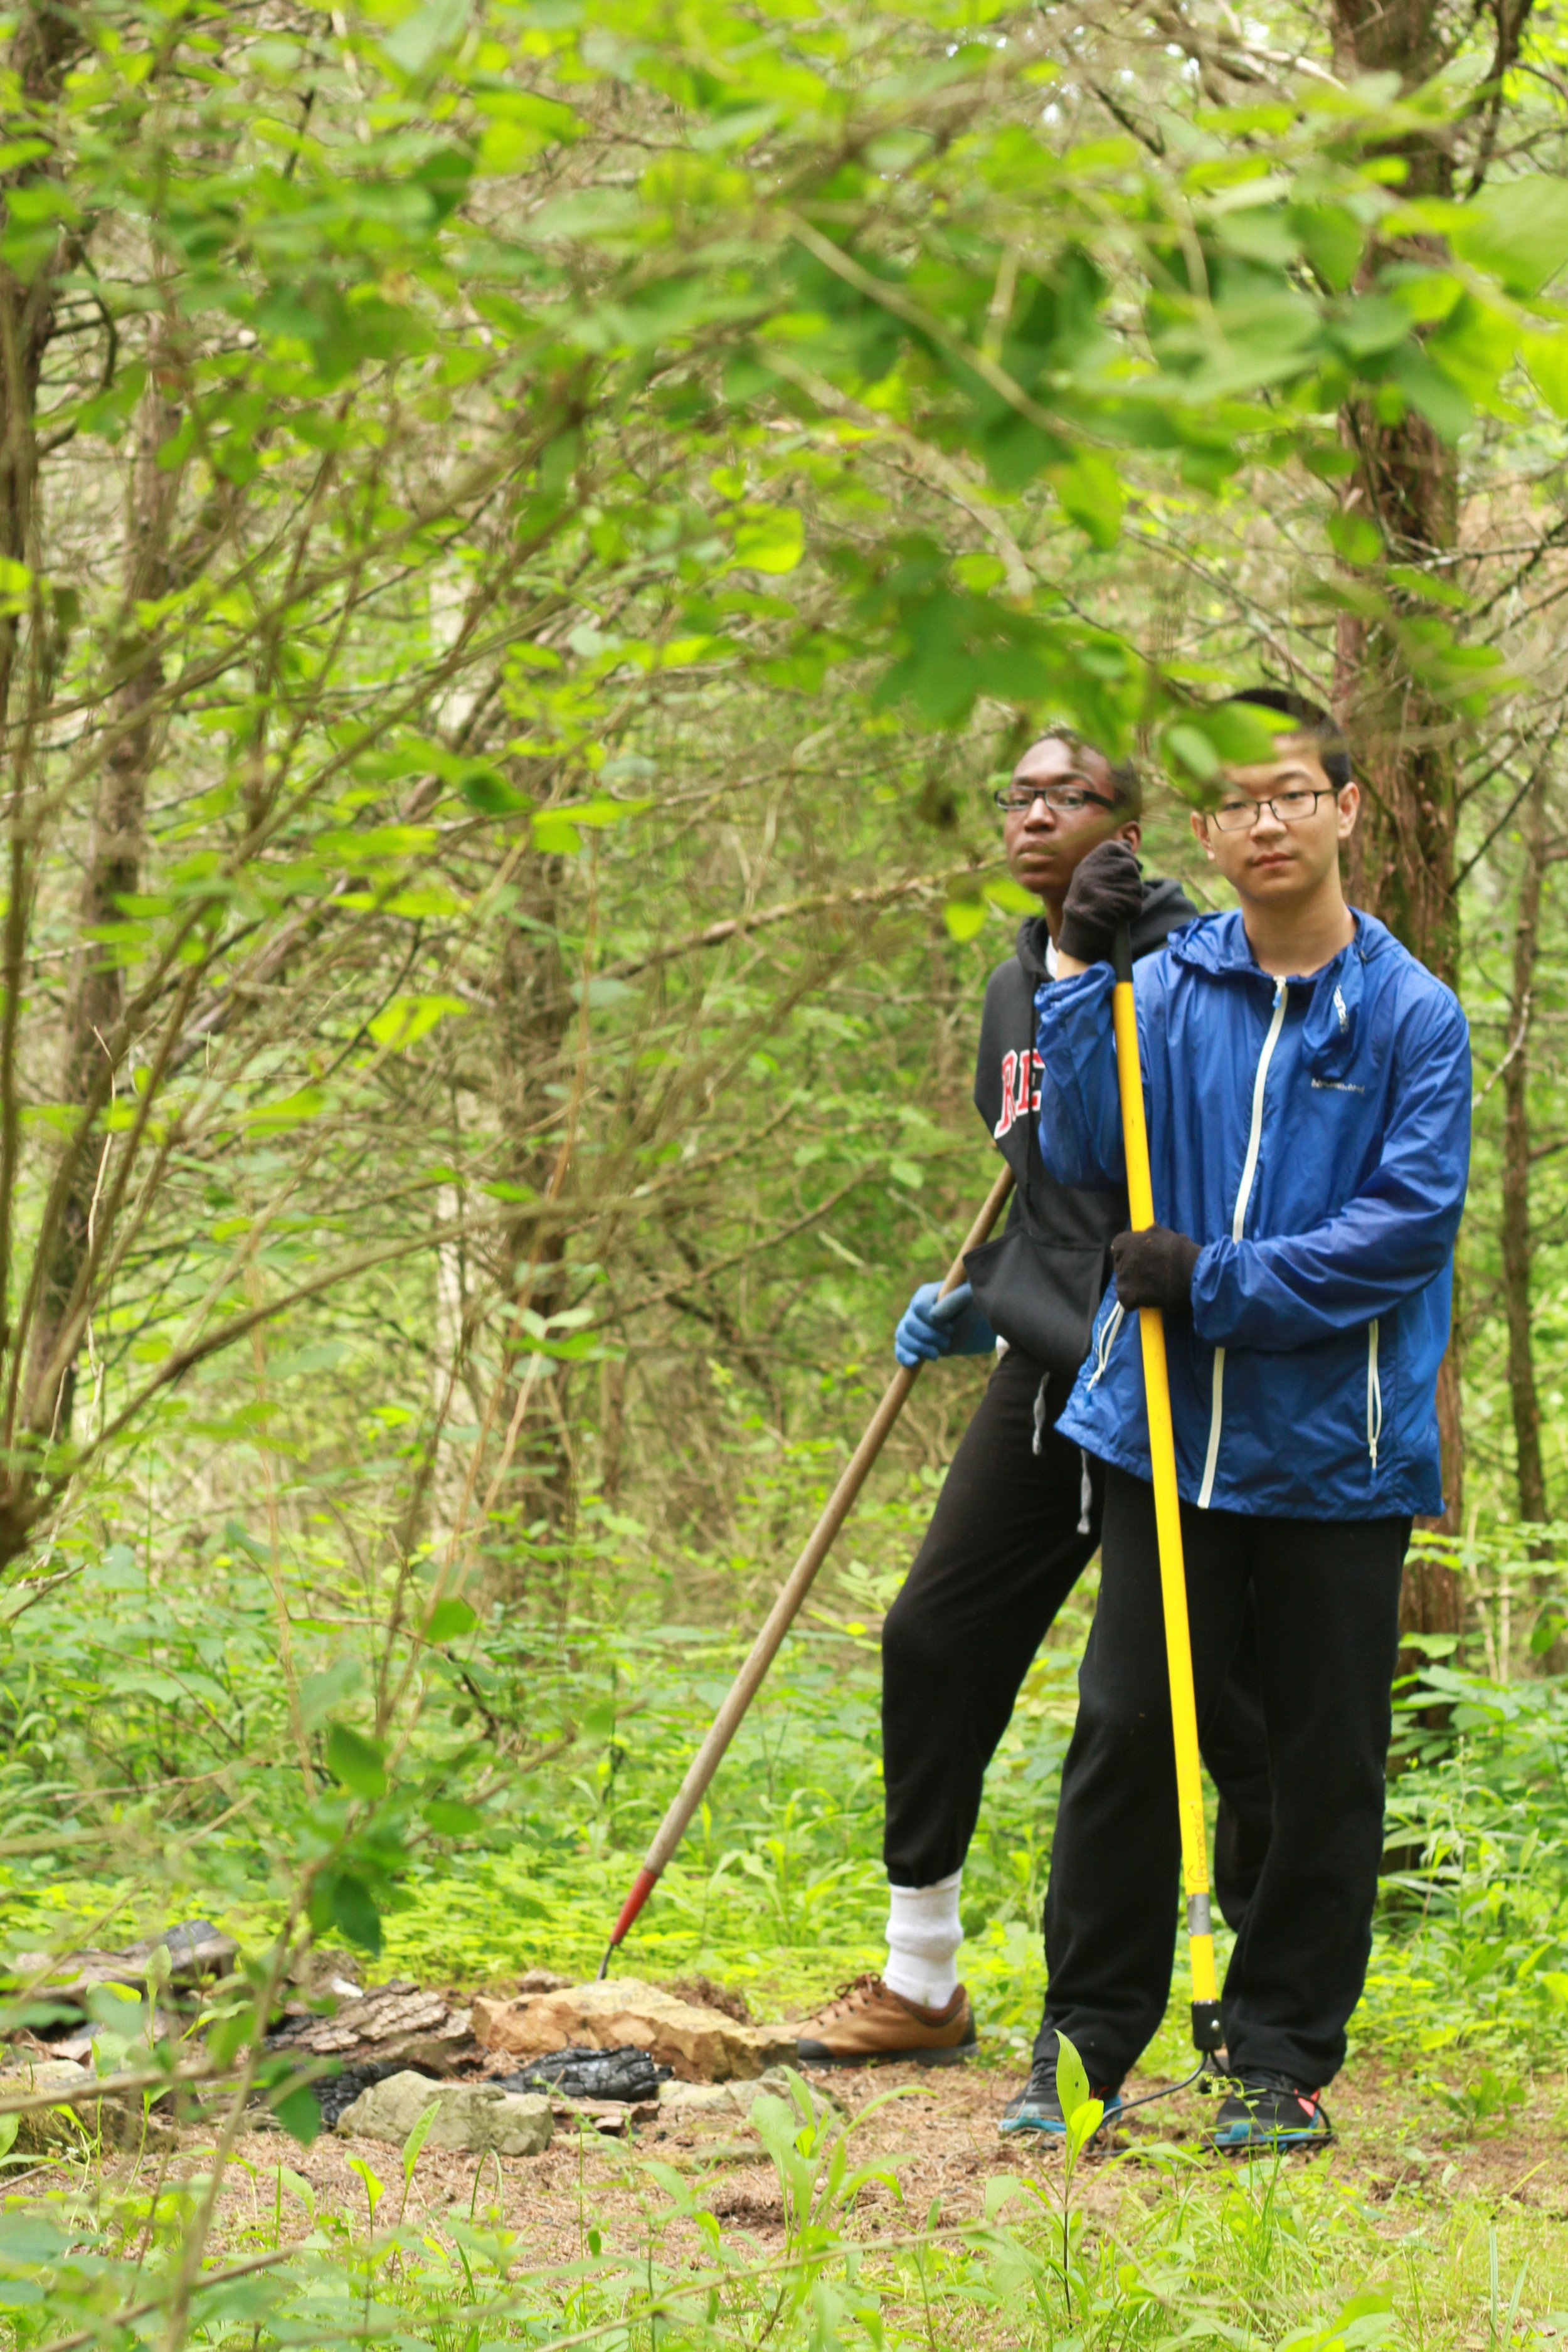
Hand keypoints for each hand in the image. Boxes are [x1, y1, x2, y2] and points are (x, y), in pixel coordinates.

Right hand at [894, 1280, 996, 1367]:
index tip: (950, 1328)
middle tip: (947, 1342)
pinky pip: (901, 1349)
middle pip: (909, 1324)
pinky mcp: (914, 1342)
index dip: (932, 1320)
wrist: (978, 1325)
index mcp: (927, 1294)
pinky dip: (904, 1356)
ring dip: (919, 1348)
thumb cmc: (975, 1306)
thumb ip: (955, 1300)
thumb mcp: (970, 1298)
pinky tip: (914, 1362)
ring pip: (902, 1336)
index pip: (919, 1306)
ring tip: (936, 1355)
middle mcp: (916, 1309)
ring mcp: (913, 1326)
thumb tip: (934, 1316)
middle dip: (928, 1337)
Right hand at [1058, 841, 1143, 966]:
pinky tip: (1121, 915)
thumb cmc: (1087, 903)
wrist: (1079, 932)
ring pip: (1136, 885)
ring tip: (1118, 906)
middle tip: (1121, 893)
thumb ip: (1107, 860)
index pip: (1114, 846)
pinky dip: (1133, 911)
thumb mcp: (1090, 876)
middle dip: (1132, 880)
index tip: (1126, 868)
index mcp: (1087, 863)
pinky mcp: (1111, 902)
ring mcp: (1101, 886)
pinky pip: (1136, 902)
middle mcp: (1092, 871)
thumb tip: (1128, 844)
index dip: (1125, 856)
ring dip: (1133, 897)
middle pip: (1130, 866)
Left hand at [1111, 1226, 1200, 1315]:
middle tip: (1150, 1273)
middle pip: (1121, 1266)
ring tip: (1153, 1287)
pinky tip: (1150, 1299)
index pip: (1119, 1246)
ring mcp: (1122, 1279)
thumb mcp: (1162, 1233)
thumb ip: (1148, 1235)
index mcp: (1123, 1242)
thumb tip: (1145, 1232)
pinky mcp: (1127, 1297)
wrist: (1191, 1273)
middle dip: (1132, 1269)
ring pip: (1124, 1284)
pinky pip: (1128, 1301)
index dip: (1130, 1252)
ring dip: (1134, 1285)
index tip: (1141, 1256)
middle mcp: (1119, 1260)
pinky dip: (1136, 1302)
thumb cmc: (1180, 1251)